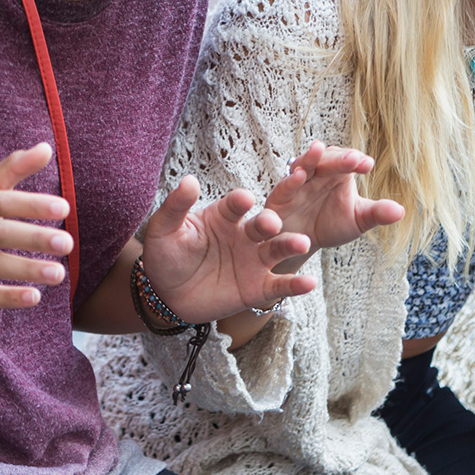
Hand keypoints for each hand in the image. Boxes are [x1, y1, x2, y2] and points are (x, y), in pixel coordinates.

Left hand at [138, 176, 315, 323]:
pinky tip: (310, 284)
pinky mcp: (257, 287)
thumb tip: (188, 180)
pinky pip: (279, 285)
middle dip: (269, 222)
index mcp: (224, 215)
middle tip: (272, 223)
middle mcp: (244, 234)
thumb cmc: (166, 255)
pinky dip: (296, 285)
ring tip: (303, 243)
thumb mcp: (164, 229)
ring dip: (291, 245)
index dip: (240, 201)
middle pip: (262, 224)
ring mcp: (253, 260)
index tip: (243, 199)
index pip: (235, 204)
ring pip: (277, 249)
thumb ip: (176, 206)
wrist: (165, 294)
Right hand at [261, 141, 403, 269]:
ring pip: (302, 165)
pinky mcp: (280, 200)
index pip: (347, 160)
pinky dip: (290, 181)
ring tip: (319, 149)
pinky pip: (283, 187)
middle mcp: (317, 174)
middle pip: (326, 159)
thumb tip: (401, 210)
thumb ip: (377, 213)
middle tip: (353, 159)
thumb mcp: (357, 220)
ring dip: (310, 157)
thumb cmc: (330, 225)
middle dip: (338, 158)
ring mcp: (297, 185)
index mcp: (337, 175)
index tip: (367, 164)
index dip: (355, 160)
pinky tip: (298, 176)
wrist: (302, 245)